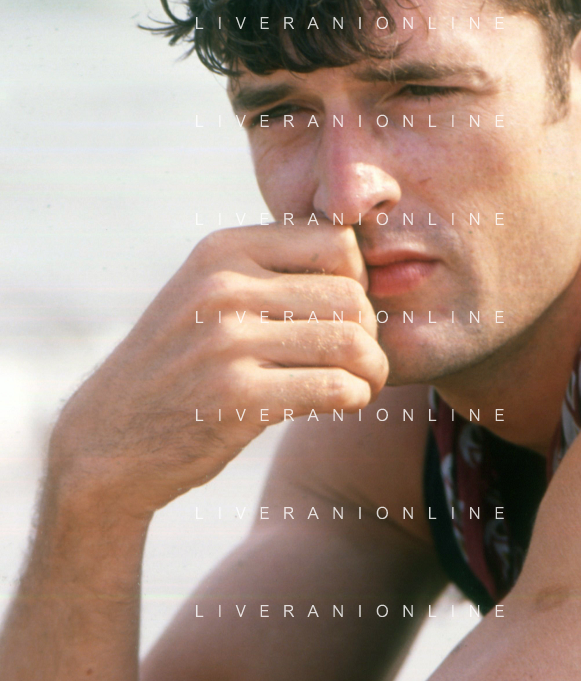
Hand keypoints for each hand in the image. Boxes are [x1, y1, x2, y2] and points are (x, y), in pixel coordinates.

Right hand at [47, 224, 387, 517]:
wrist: (108, 438)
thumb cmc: (180, 365)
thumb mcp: (208, 294)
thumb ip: (270, 271)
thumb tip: (362, 261)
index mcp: (222, 250)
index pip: (335, 241)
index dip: (358, 279)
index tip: (347, 314)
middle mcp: (222, 287)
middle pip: (350, 296)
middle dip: (371, 332)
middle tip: (362, 359)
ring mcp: (226, 342)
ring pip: (350, 343)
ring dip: (372, 370)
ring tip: (362, 384)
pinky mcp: (235, 397)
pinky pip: (334, 388)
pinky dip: (355, 398)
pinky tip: (345, 403)